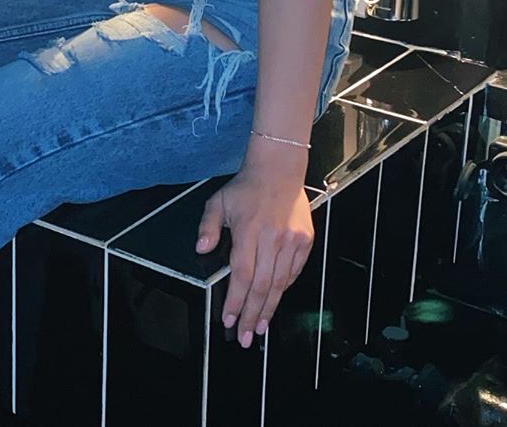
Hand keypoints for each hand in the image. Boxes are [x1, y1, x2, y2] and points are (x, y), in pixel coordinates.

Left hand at [195, 161, 313, 346]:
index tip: (228, 319)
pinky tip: (274, 300)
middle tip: (245, 337)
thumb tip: (201, 250)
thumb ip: (207, 226)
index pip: (242, 275)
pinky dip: (283, 289)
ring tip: (260, 328)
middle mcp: (272, 238)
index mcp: (248, 230)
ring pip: (279, 284)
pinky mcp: (305, 241)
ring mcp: (291, 241)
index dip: (235, 301)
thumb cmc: (246, 187)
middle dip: (252, 315)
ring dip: (269, 309)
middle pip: (261, 286)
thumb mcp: (218, 201)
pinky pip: (294, 273)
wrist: (279, 169)